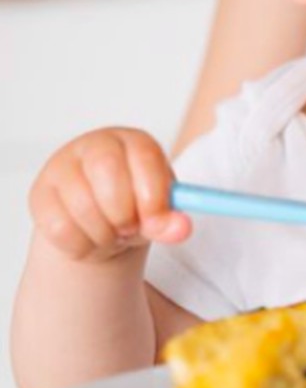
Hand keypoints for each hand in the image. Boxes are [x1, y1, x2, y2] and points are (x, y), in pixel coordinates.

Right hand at [30, 128, 190, 261]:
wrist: (97, 221)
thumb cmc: (134, 207)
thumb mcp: (157, 212)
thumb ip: (169, 220)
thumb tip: (182, 229)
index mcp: (134, 142)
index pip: (144, 155)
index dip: (152, 192)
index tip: (156, 222)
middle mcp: (97, 144)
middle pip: (107, 169)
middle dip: (123, 211)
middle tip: (130, 230)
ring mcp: (63, 165)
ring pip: (82, 203)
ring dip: (103, 234)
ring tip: (112, 235)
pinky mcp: (41, 193)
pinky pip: (59, 227)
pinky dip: (81, 246)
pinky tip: (89, 240)